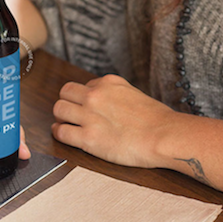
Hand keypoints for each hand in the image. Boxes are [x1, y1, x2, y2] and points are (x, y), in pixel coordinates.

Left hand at [51, 75, 173, 167]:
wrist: (164, 137)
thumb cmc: (156, 120)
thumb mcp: (133, 94)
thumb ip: (115, 94)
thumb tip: (105, 101)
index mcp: (108, 83)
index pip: (83, 86)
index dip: (82, 98)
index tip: (86, 107)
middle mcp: (95, 95)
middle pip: (64, 93)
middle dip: (66, 103)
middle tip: (70, 114)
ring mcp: (89, 116)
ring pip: (58, 109)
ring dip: (60, 117)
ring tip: (65, 124)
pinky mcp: (88, 138)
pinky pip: (60, 132)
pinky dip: (59, 133)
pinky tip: (64, 134)